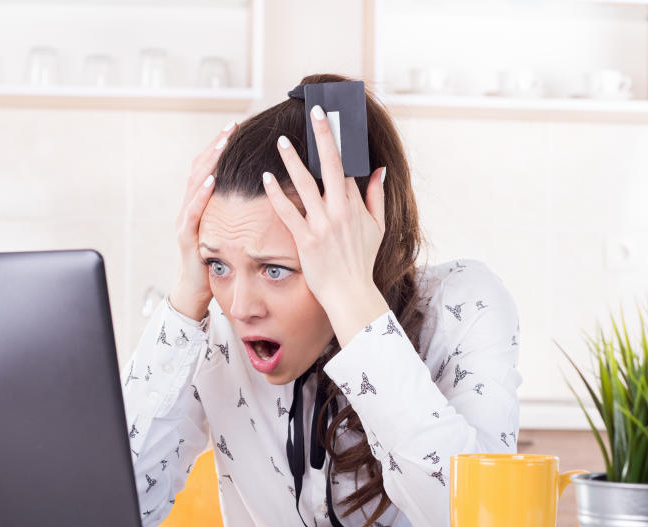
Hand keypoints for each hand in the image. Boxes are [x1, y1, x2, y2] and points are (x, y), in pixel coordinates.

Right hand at [169, 121, 236, 319]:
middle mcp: (190, 206)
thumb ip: (238, 211)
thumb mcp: (230, 231)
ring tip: (222, 145)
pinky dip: (201, 196)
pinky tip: (212, 182)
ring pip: (194, 184)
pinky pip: (192, 212)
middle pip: (200, 168)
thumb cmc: (217, 260)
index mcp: (202, 203)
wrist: (196, 290)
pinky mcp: (186, 237)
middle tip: (230, 127)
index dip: (220, 146)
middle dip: (215, 146)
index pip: (210, 167)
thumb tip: (265, 191)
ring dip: (209, 163)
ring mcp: (185, 220)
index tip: (235, 127)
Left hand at [261, 105, 388, 342]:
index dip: (341, 141)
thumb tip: (380, 170)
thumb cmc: (361, 261)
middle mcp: (340, 211)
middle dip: (323, 136)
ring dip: (292, 159)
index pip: (348, 165)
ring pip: (305, 184)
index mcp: (356, 206)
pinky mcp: (305, 240)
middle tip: (315, 112)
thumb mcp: (378, 227)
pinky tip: (266, 177)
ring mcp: (322, 224)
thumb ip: (377, 196)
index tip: (333, 120)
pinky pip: (288, 212)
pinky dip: (276, 194)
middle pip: (331, 165)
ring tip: (281, 140)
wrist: (350, 292)